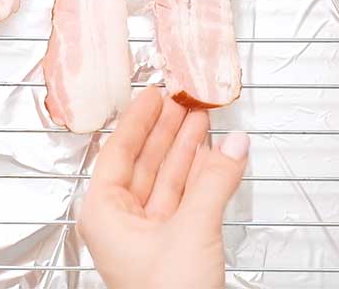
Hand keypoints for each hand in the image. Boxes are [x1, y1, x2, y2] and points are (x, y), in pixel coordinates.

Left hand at [78, 87, 248, 288]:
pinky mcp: (172, 244)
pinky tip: (212, 154)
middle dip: (167, 129)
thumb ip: (215, 181)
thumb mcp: (191, 230)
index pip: (119, 150)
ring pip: (167, 177)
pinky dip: (200, 175)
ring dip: (187, 148)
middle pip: (145, 160)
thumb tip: (235, 143)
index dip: (138, 119)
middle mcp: (121, 220)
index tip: (152, 93)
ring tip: (202, 117)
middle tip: (183, 99)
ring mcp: (147, 232)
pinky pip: (184, 197)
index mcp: (103, 212)